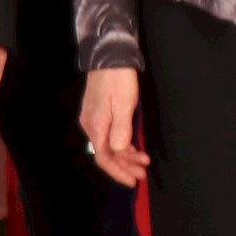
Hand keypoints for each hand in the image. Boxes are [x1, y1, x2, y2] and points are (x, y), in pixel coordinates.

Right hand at [80, 66, 146, 185]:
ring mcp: (95, 118)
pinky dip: (123, 143)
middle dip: (125, 165)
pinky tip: (134, 146)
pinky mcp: (100, 112)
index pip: (104, 158)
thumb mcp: (123, 104)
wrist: (110, 55)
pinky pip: (110, 135)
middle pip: (107, 154)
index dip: (118, 172)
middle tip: (143, 172)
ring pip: (110, 145)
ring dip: (126, 155)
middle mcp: (92, 125)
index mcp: (96, 126)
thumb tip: (118, 150)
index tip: (133, 180)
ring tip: (143, 161)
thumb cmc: (118, 79)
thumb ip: (121, 129)